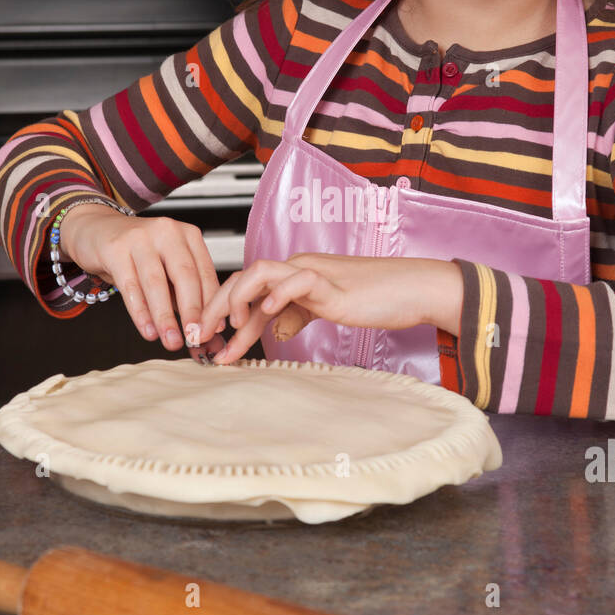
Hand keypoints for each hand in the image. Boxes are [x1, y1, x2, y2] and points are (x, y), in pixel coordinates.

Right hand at [57, 206, 226, 355]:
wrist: (95, 229)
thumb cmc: (136, 253)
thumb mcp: (166, 269)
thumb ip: (183, 296)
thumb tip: (204, 331)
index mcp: (188, 236)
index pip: (205, 272)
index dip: (211, 304)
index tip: (213, 329)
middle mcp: (167, 232)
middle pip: (185, 276)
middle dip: (191, 312)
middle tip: (195, 337)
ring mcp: (140, 238)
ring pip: (156, 283)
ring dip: (165, 316)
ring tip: (172, 340)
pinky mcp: (115, 249)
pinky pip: (130, 286)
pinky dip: (140, 312)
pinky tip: (148, 330)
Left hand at [195, 253, 463, 364]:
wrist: (413, 289)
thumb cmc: (377, 299)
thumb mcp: (327, 310)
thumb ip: (299, 315)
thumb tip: (276, 330)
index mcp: (294, 277)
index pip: (247, 293)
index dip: (223, 316)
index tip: (209, 345)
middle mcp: (297, 270)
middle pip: (242, 278)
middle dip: (216, 309)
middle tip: (200, 339)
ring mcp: (313, 273)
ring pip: (259, 273)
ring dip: (236, 300)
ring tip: (228, 329)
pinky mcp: (331, 282)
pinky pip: (296, 280)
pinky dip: (277, 295)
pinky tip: (267, 315)